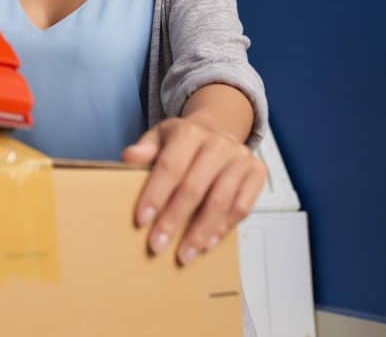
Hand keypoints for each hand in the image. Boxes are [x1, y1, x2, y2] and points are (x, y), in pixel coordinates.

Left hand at [121, 117, 266, 264]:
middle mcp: (217, 144)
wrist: (218, 132)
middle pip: (194, 188)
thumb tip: (128, 157)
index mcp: (189, 133)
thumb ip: (144, 150)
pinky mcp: (257, 173)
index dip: (155, 195)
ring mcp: (240, 158)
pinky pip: (242, 207)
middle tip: (158, 245)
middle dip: (174, 220)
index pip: (170, 167)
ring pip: (220, 202)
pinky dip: (223, 228)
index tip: (142, 220)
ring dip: (200, 232)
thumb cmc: (183, 142)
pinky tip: (207, 243)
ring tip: (184, 254)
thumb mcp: (159, 138)